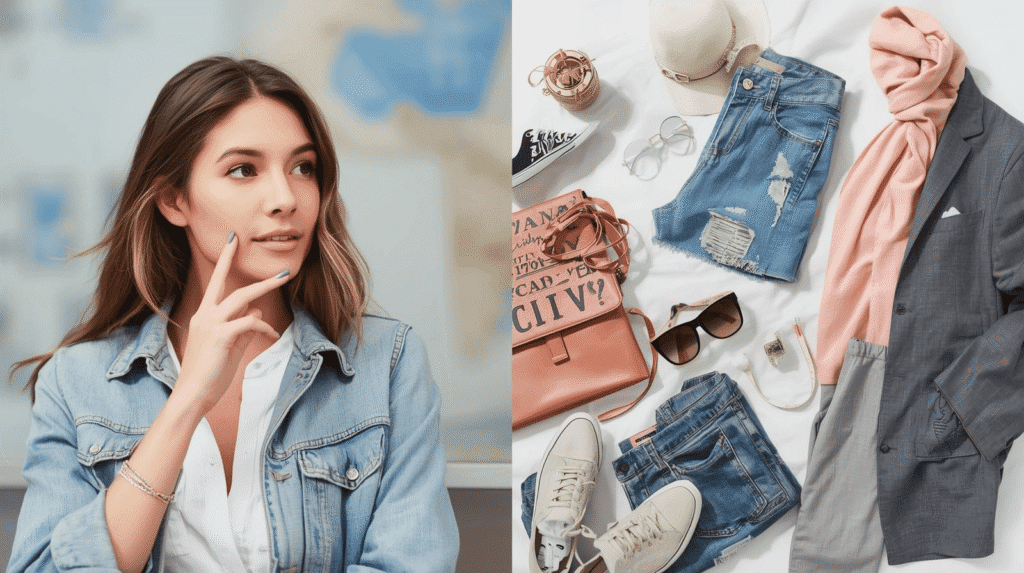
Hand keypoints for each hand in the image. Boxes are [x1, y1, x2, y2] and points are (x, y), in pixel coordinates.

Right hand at [172, 232, 290, 413]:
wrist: (192, 395)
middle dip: (256, 273)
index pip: (215, 281)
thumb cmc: (209, 374)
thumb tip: (257, 311)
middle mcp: (205, 314)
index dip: (226, 260)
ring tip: (284, 278)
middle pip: (232, 284)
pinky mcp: (221, 335)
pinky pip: (250, 321)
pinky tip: (272, 336)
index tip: (233, 240)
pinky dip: (265, 326)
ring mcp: (211, 323)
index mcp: (204, 315)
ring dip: (266, 288)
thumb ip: (242, 327)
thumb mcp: (228, 347)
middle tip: (276, 264)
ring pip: (243, 297)